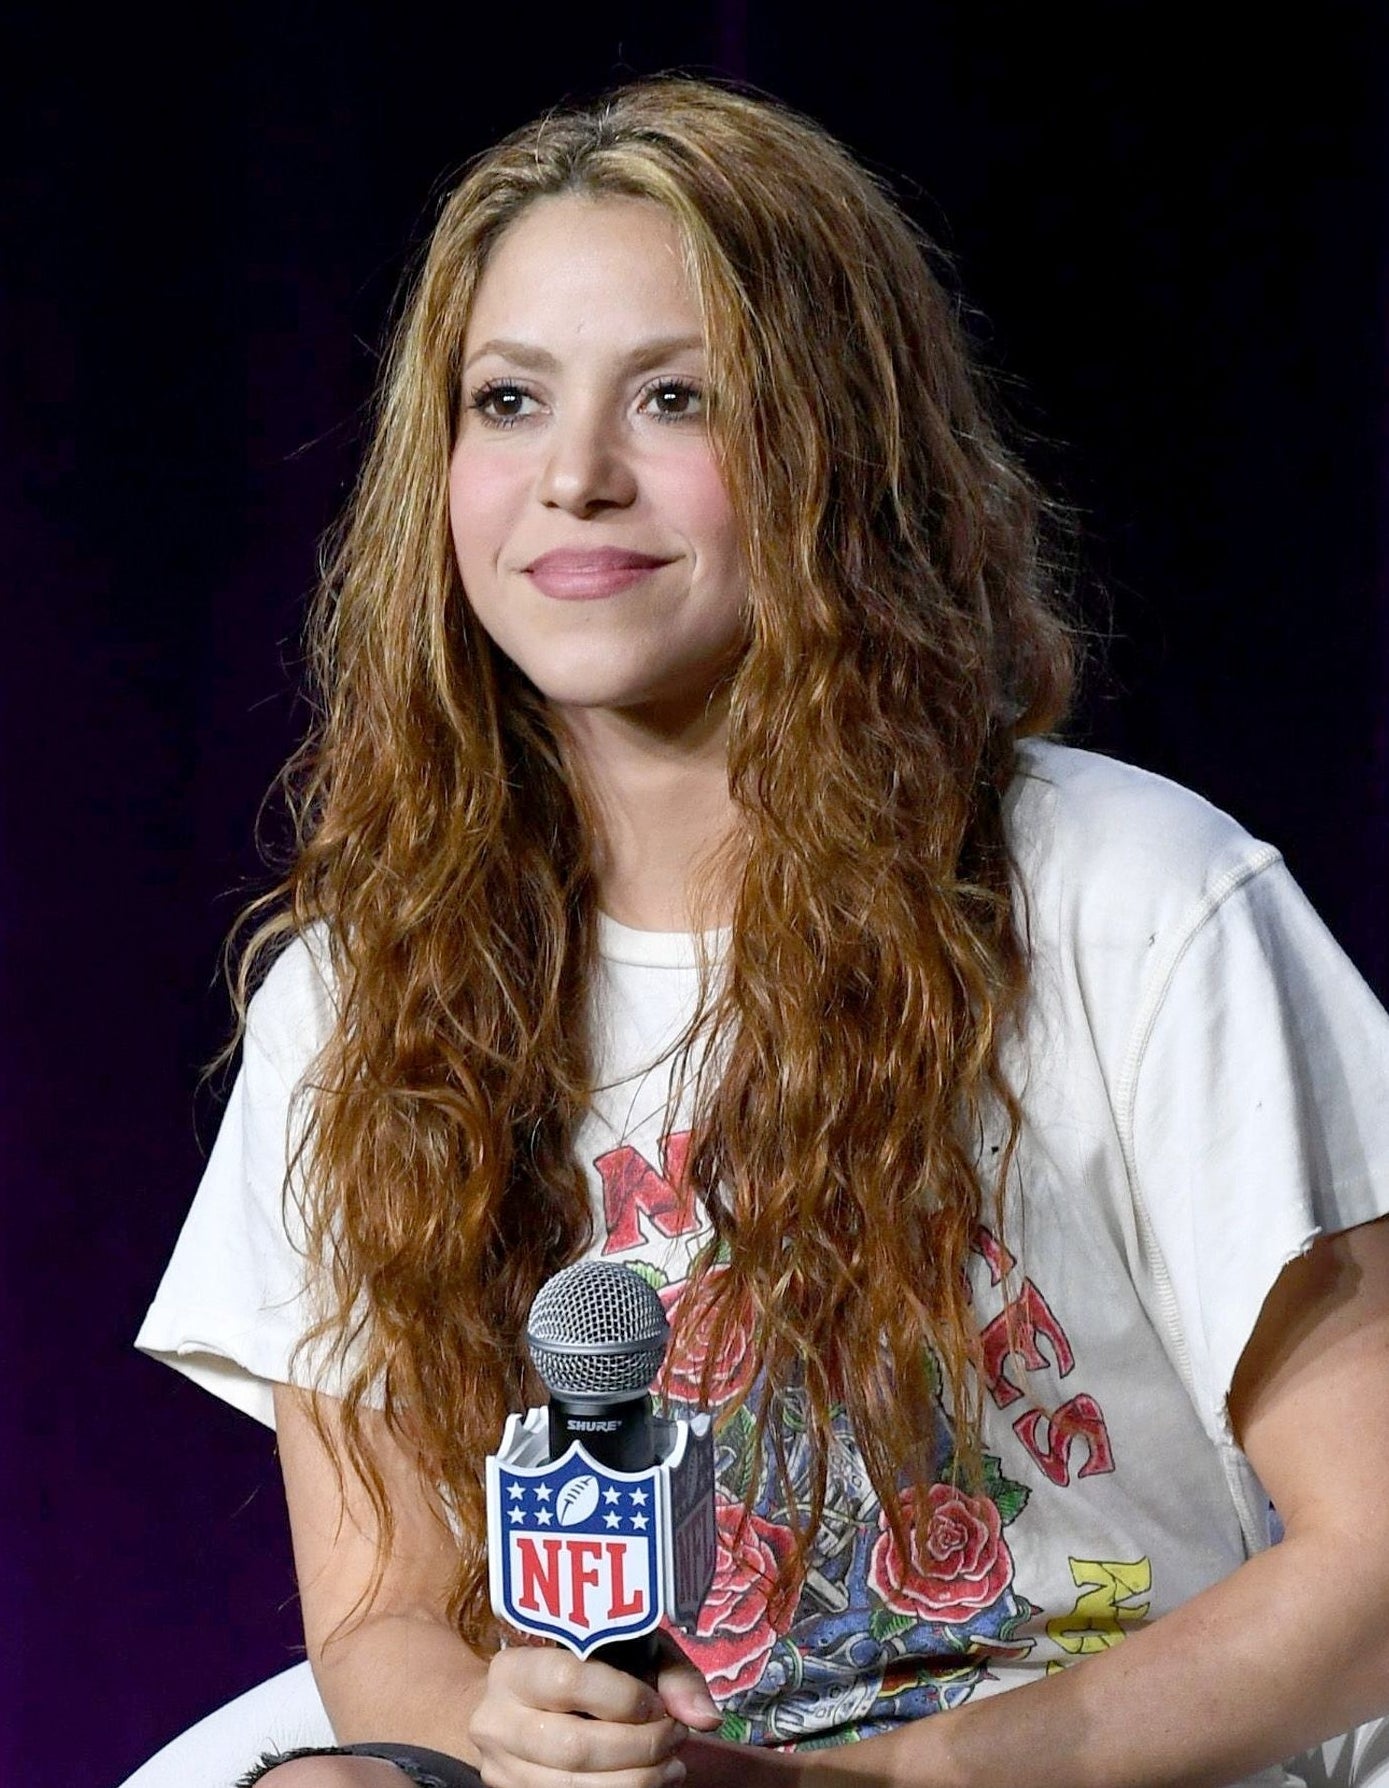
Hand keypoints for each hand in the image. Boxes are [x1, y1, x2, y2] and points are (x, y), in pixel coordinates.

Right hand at [468, 1639, 720, 1787]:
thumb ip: (668, 1673)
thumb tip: (705, 1717)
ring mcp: (502, 1770)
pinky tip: (647, 1783)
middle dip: (639, 1748)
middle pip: (575, 1747)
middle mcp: (497, 1721)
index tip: (657, 1704)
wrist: (511, 1709)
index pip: (569, 1680)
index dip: (625, 1698)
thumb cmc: (578, 1668)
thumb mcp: (621, 1649)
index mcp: (515, 1669)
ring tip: (670, 1767)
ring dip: (636, 1782)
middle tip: (675, 1739)